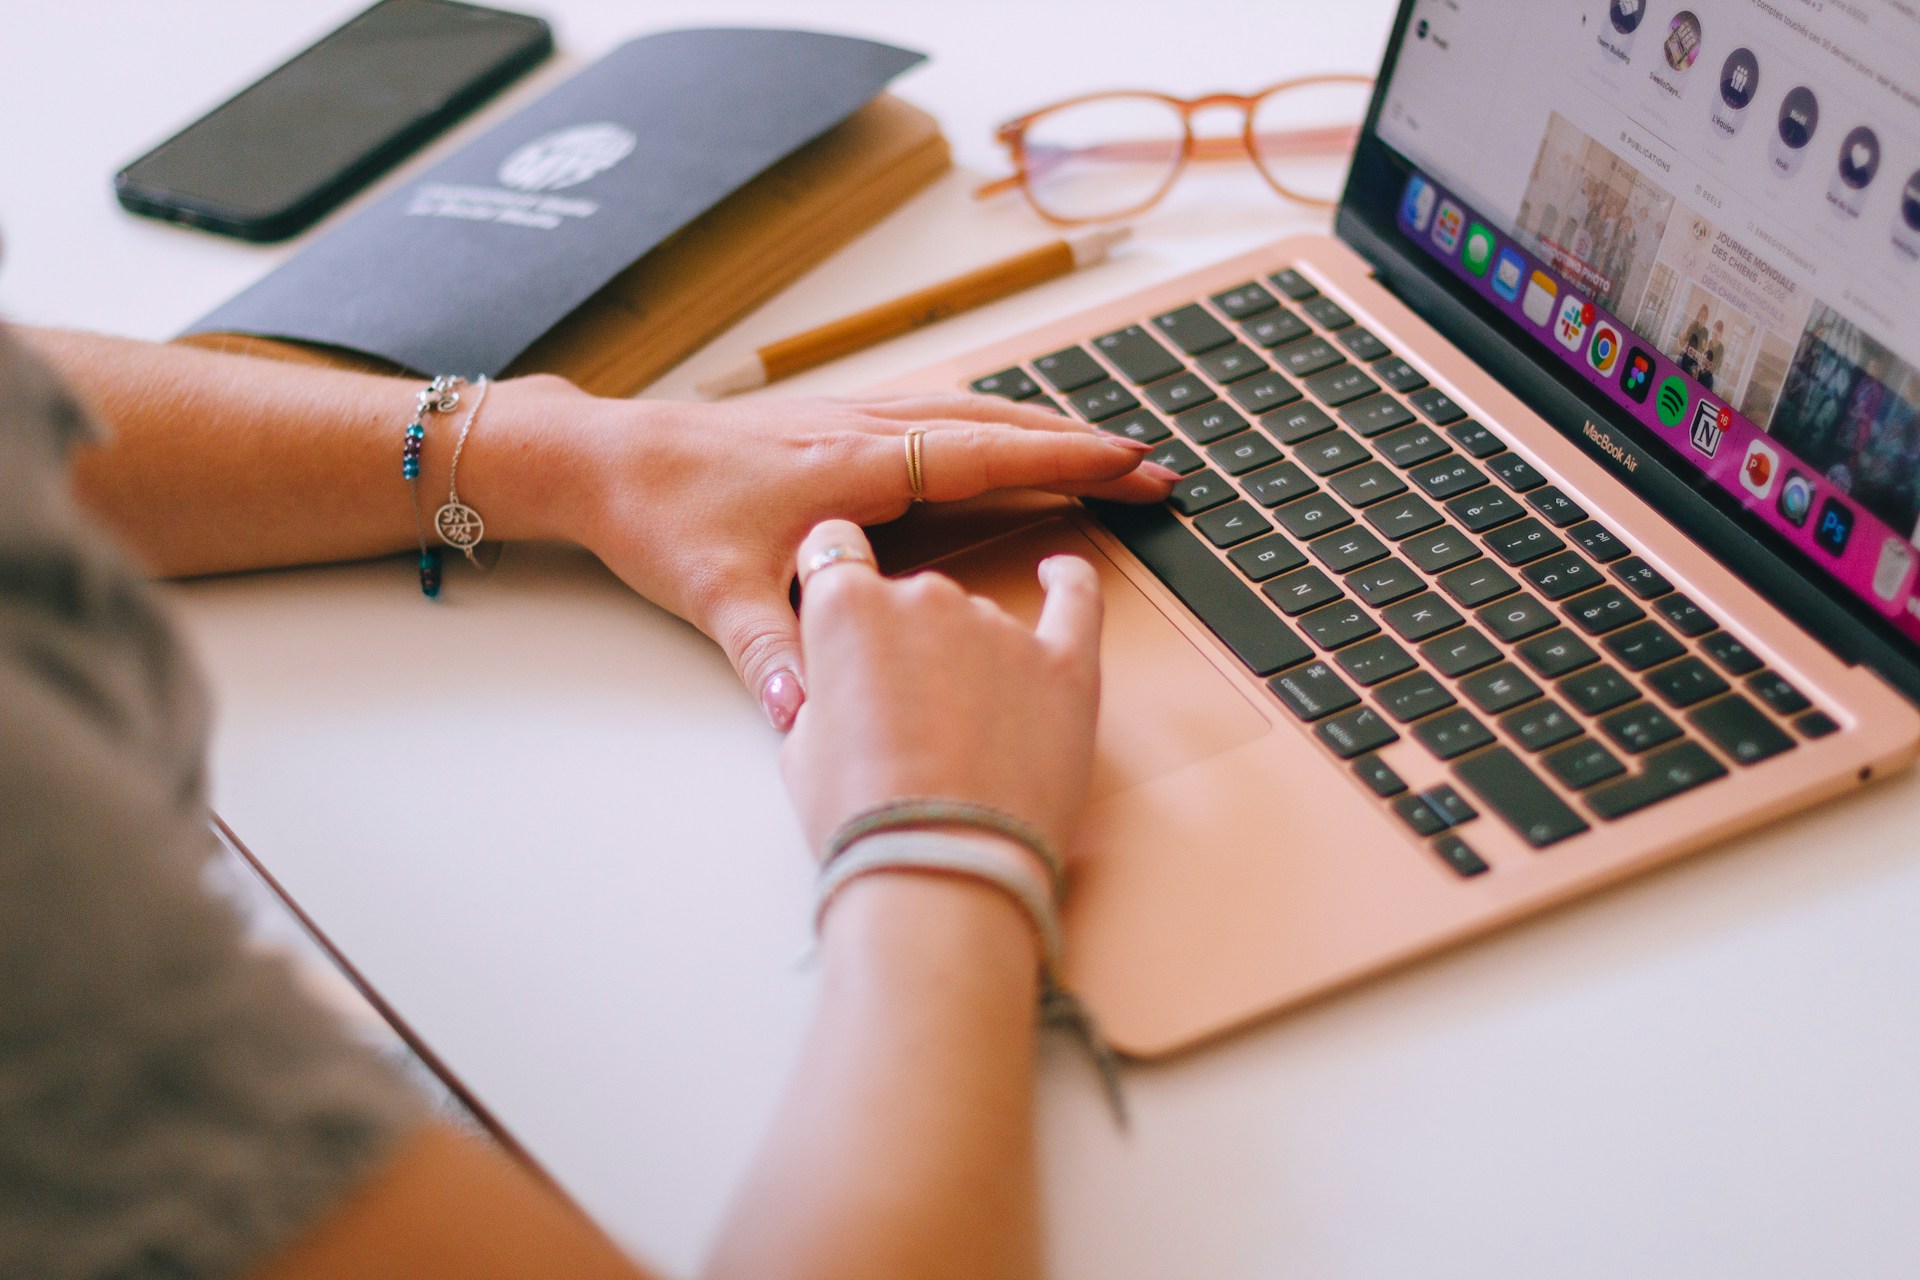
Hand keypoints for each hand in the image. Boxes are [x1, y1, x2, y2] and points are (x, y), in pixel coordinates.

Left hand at [518, 382, 1167, 730]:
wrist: (603, 458)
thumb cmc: (662, 516)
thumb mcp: (717, 596)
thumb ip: (775, 659)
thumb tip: (814, 720)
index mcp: (856, 465)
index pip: (989, 454)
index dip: (1070, 460)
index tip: (1137, 467)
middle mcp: (863, 427)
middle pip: (998, 421)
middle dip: (1081, 441)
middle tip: (1151, 465)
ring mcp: (848, 415)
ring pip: (968, 407)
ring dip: (1040, 423)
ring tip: (1099, 447)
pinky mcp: (829, 419)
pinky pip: (934, 408)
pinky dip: (988, 418)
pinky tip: (998, 434)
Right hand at [779, 519, 1103, 858]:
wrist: (940, 872)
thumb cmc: (864, 820)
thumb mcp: (801, 747)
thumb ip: (826, 688)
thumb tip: (845, 685)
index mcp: (850, 607)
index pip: (835, 549)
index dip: (834, 581)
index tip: (843, 609)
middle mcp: (926, 597)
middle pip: (912, 598)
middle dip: (906, 648)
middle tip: (904, 725)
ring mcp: (1000, 628)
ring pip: (979, 620)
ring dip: (971, 661)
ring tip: (963, 742)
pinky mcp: (1065, 664)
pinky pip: (1076, 599)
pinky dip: (1069, 583)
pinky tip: (1058, 575)